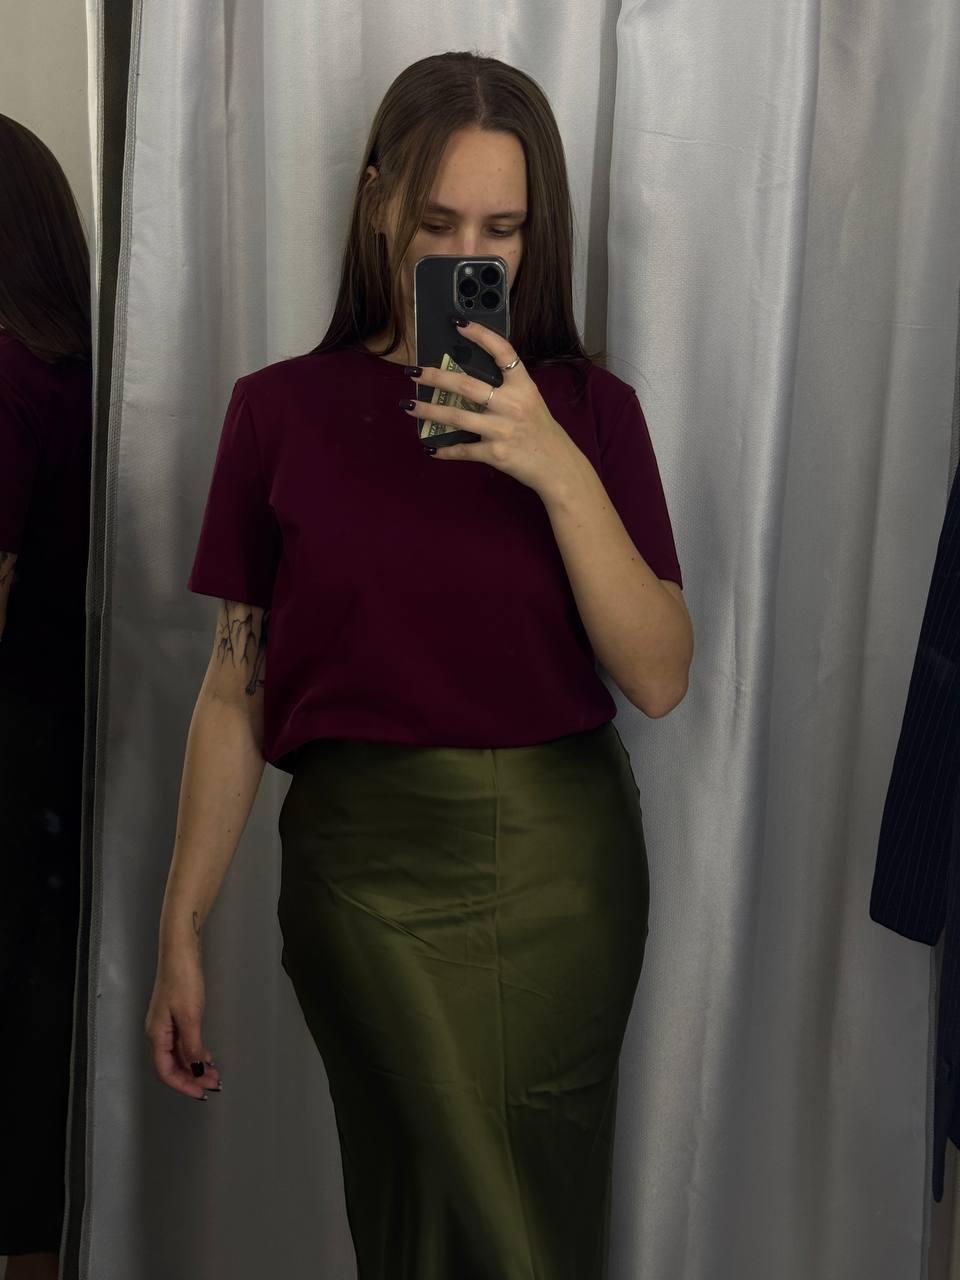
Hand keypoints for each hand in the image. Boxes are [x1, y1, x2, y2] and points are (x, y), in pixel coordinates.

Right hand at [145, 947, 221, 1100]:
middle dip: (192, 1077)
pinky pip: (183, 1042)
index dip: (183, 1085)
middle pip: (172, 1065)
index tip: (202, 1093)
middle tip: (214, 1085)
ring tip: (214, 1074)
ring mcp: (166, 1023)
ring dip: (195, 1066)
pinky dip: (195, 1052)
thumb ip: (192, 1046)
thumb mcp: (190, 1016)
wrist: (180, 951)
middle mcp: (158, 1032)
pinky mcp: (175, 1014)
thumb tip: (194, 1071)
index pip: (166, 1071)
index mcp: (157, 1035)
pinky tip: (207, 1056)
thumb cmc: (183, 980)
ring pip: (179, 1054)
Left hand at [401, 317, 587, 500]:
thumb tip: (465, 380)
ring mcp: (503, 430)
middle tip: (413, 371)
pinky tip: (429, 447)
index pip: (502, 352)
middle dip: (435, 377)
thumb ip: (505, 389)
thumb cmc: (539, 430)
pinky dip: (444, 450)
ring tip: (408, 405)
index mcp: (523, 386)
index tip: (458, 323)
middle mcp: (512, 405)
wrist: (557, 465)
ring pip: (456, 418)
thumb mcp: (529, 401)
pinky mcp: (496, 453)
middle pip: (466, 386)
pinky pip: (463, 450)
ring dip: (428, 411)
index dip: (481, 335)